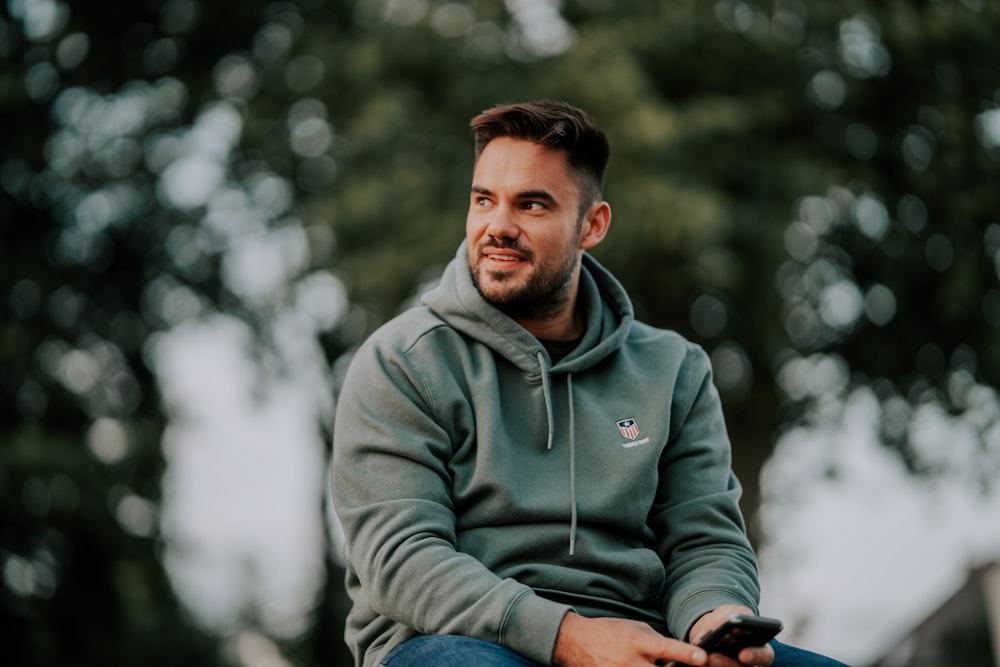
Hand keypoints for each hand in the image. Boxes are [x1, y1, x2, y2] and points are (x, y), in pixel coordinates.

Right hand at [552, 612, 706, 666]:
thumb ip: (657, 641)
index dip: (685, 654)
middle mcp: (631, 662)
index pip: (666, 648)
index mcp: (637, 642)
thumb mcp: (635, 628)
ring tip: (650, 663)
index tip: (703, 658)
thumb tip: (679, 655)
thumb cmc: (610, 632)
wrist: (576, 642)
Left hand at [688, 605, 774, 666]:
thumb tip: (725, 624)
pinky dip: (704, 664)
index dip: (756, 657)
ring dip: (714, 665)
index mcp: (760, 648)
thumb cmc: (724, 619)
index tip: (743, 655)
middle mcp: (750, 664)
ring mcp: (734, 666)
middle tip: (712, 658)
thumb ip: (730, 616)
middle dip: (726, 663)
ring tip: (702, 658)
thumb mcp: (729, 612)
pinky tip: (695, 660)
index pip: (765, 656)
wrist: (710, 629)